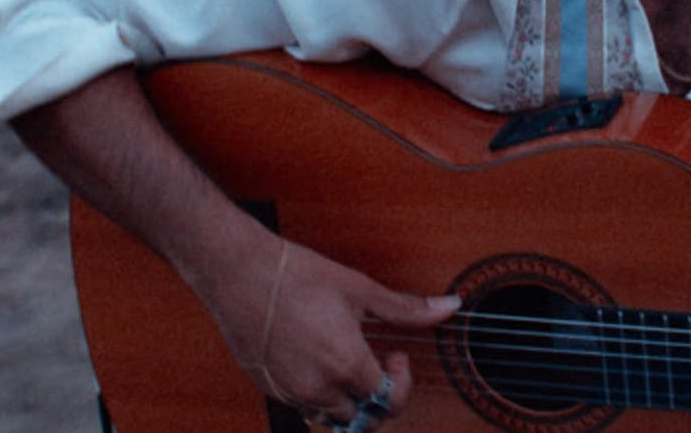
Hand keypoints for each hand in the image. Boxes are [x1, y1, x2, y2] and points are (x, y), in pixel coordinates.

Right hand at [197, 235, 459, 426]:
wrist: (239, 272)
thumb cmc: (299, 276)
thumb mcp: (360, 290)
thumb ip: (407, 309)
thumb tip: (451, 306)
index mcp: (347, 365)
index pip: (389, 402)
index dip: (402, 380)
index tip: (395, 353)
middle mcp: (319, 388)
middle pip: (364, 421)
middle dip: (380, 397)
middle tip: (377, 362)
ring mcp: (291, 393)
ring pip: (333, 420)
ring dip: (350, 402)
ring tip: (348, 363)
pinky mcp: (270, 388)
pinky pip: (305, 409)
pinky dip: (321, 397)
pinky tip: (319, 361)